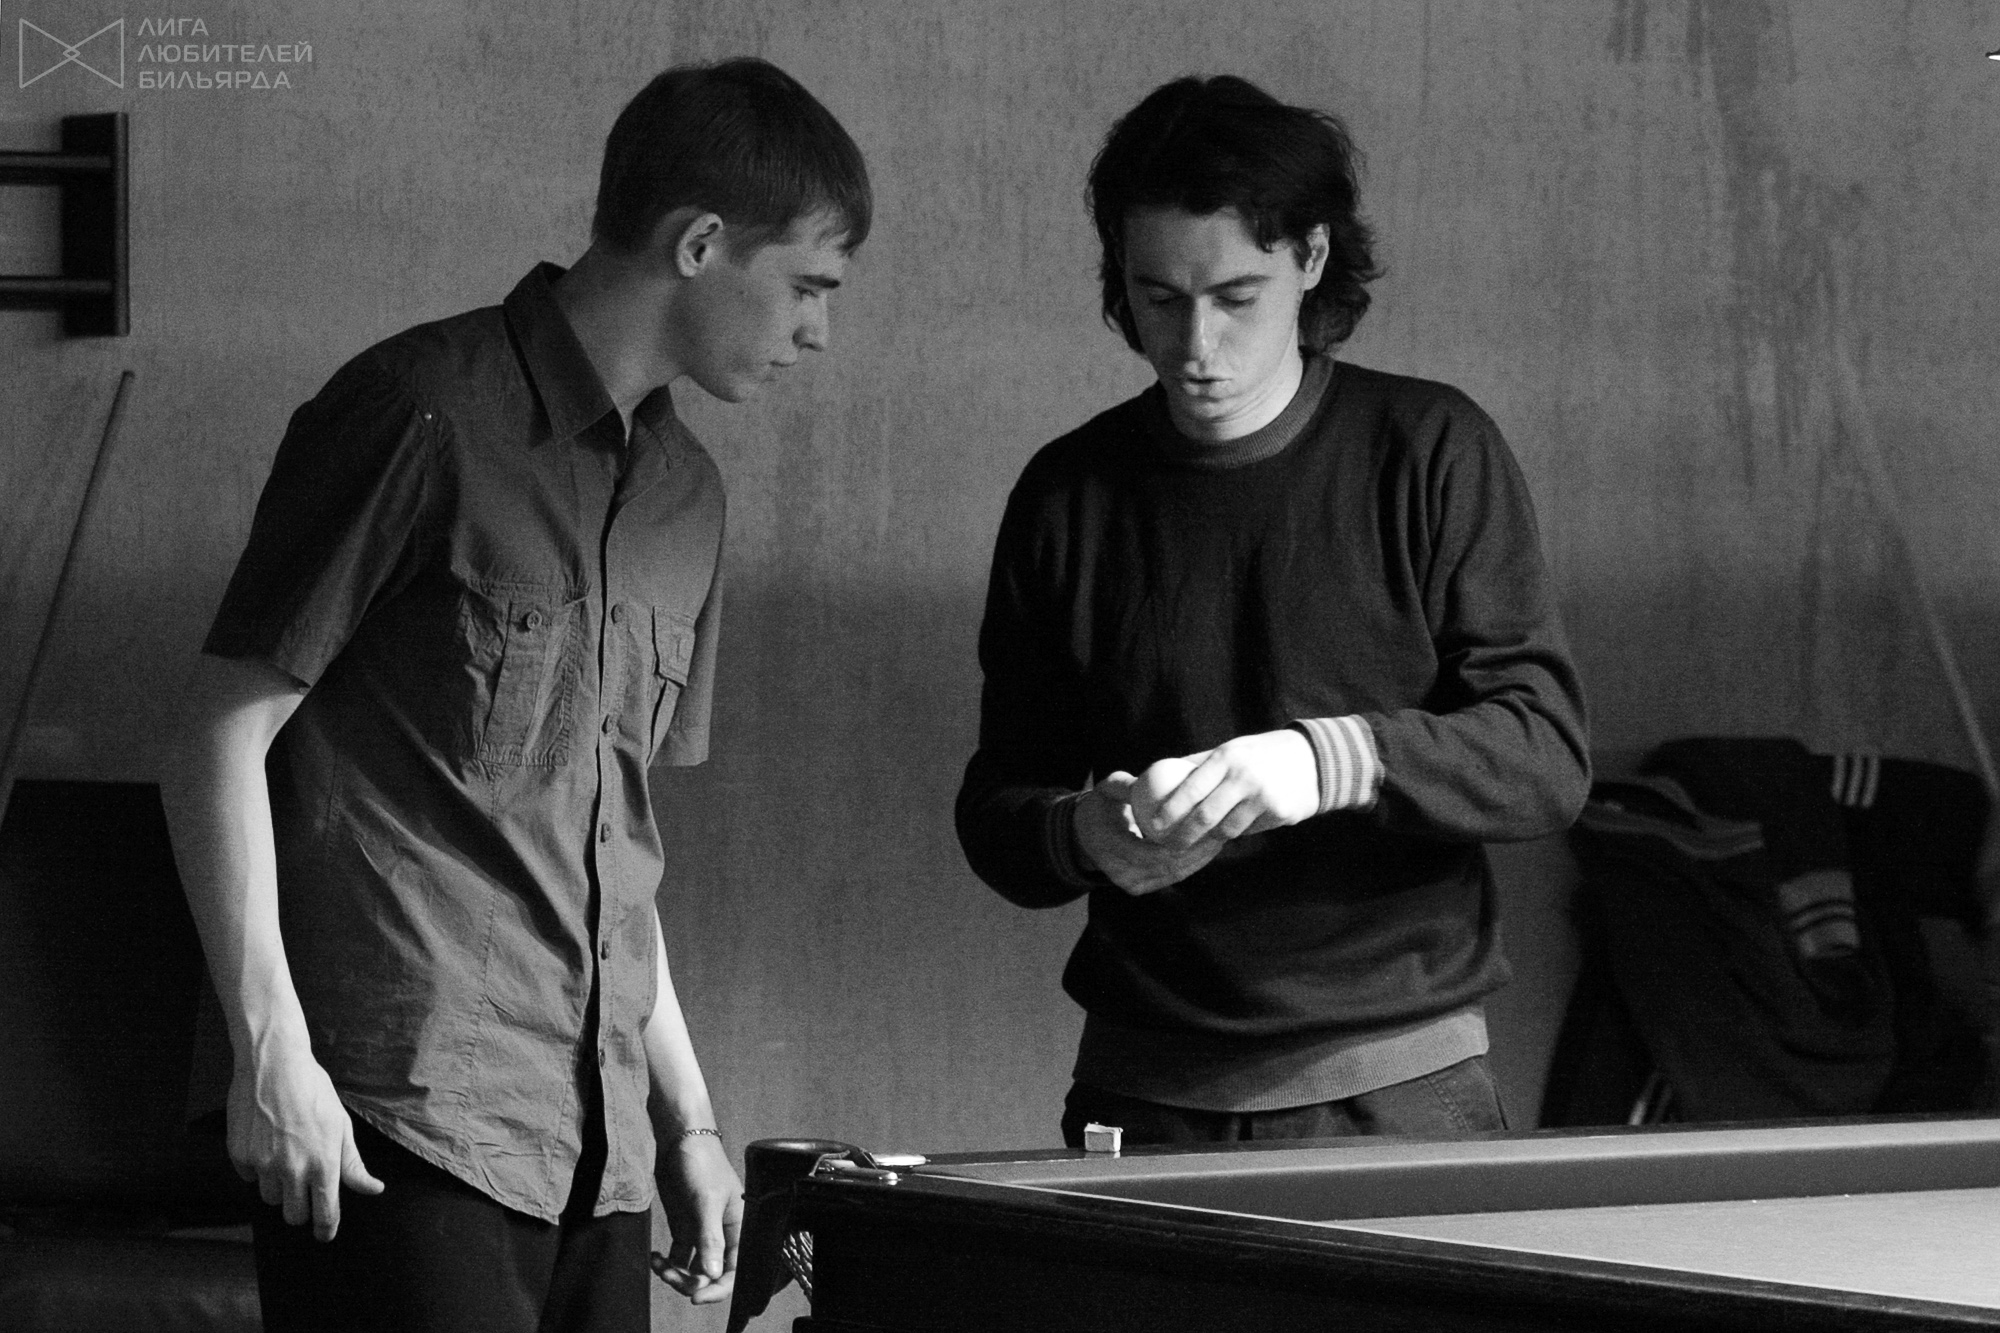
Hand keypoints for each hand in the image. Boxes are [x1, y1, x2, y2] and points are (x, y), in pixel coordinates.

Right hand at [227, 1033, 382, 1241]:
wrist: (274, 1065)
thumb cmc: (314, 1092)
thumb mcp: (341, 1125)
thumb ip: (353, 1164)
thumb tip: (373, 1190)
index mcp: (323, 1163)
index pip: (325, 1213)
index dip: (325, 1229)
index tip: (323, 1235)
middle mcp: (293, 1169)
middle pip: (293, 1215)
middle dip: (300, 1209)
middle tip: (303, 1191)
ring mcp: (263, 1164)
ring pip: (270, 1198)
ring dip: (278, 1187)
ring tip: (285, 1156)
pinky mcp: (239, 1156)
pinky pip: (249, 1178)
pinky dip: (257, 1169)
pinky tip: (265, 1143)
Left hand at [654, 1131, 742, 1303]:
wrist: (680, 1138)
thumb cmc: (702, 1161)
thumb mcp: (706, 1201)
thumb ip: (710, 1239)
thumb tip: (712, 1275)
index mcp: (739, 1228)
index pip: (734, 1270)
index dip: (718, 1289)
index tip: (695, 1297)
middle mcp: (723, 1233)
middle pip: (711, 1274)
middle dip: (690, 1281)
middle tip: (670, 1275)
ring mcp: (702, 1231)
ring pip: (693, 1268)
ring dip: (676, 1274)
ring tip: (659, 1264)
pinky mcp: (685, 1226)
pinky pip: (679, 1256)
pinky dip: (667, 1263)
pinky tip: (655, 1257)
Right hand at [1073, 771, 1226, 895]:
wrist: (1087, 836)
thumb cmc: (1102, 806)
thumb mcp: (1107, 790)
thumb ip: (1124, 785)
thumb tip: (1148, 777)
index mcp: (1109, 847)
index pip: (1150, 851)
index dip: (1179, 841)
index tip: (1201, 822)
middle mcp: (1120, 872)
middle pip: (1167, 866)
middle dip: (1196, 850)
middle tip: (1218, 828)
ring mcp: (1131, 884)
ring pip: (1174, 874)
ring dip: (1200, 858)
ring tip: (1220, 837)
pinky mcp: (1141, 888)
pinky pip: (1172, 876)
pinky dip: (1193, 863)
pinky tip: (1210, 847)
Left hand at [1131, 730, 1319, 849]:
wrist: (1313, 759)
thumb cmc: (1261, 754)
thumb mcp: (1232, 749)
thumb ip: (1200, 764)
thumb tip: (1160, 776)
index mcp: (1227, 757)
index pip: (1190, 788)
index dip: (1170, 810)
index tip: (1154, 824)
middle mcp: (1244, 777)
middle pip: (1205, 816)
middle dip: (1184, 836)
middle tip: (1170, 845)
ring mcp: (1264, 797)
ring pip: (1227, 830)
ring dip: (1211, 838)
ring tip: (1198, 840)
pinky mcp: (1280, 813)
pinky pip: (1249, 831)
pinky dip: (1237, 832)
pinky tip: (1232, 829)